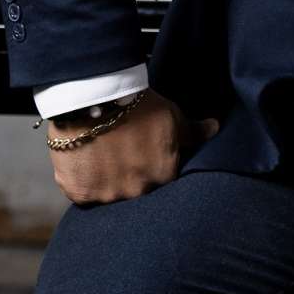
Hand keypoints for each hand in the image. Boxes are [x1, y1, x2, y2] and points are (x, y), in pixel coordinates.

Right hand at [47, 91, 215, 206]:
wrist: (94, 98)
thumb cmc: (137, 105)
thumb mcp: (171, 116)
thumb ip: (193, 131)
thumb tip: (214, 128)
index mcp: (164, 176)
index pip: (162, 179)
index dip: (150, 165)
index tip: (141, 152)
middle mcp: (138, 191)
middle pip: (135, 189)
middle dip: (129, 175)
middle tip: (119, 153)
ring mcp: (108, 195)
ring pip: (108, 193)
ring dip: (105, 180)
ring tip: (99, 156)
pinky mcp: (80, 193)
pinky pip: (82, 194)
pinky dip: (81, 181)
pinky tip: (83, 162)